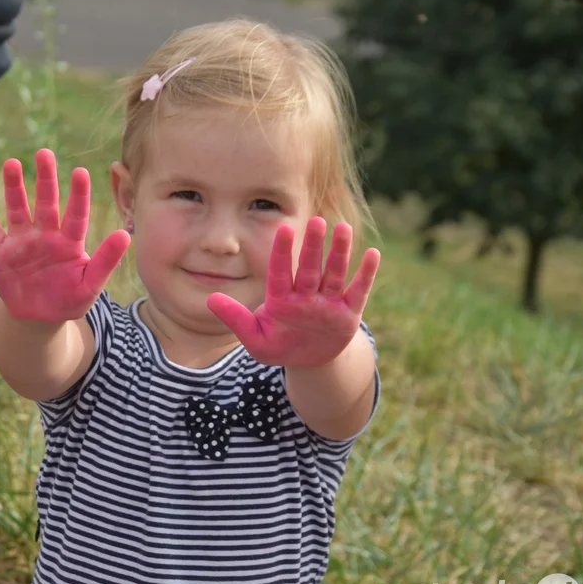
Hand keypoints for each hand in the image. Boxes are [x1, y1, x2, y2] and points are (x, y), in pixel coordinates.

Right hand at [0, 149, 131, 323]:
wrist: (38, 318)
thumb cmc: (68, 299)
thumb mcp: (90, 285)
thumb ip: (105, 261)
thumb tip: (125, 234)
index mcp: (70, 242)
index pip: (76, 214)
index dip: (78, 194)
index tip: (81, 172)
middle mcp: (46, 235)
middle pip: (46, 202)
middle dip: (45, 178)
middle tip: (44, 153)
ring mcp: (21, 241)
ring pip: (18, 209)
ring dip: (14, 187)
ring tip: (12, 164)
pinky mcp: (0, 252)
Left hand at [206, 217, 380, 368]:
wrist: (308, 362)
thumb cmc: (279, 346)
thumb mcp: (255, 338)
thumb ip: (235, 319)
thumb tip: (209, 300)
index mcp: (281, 299)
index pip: (281, 272)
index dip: (282, 252)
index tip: (284, 228)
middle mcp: (306, 296)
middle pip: (310, 268)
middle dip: (313, 246)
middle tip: (316, 221)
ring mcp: (328, 302)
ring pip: (334, 273)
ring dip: (339, 252)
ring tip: (342, 228)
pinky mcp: (348, 313)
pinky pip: (358, 291)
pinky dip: (366, 274)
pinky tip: (373, 253)